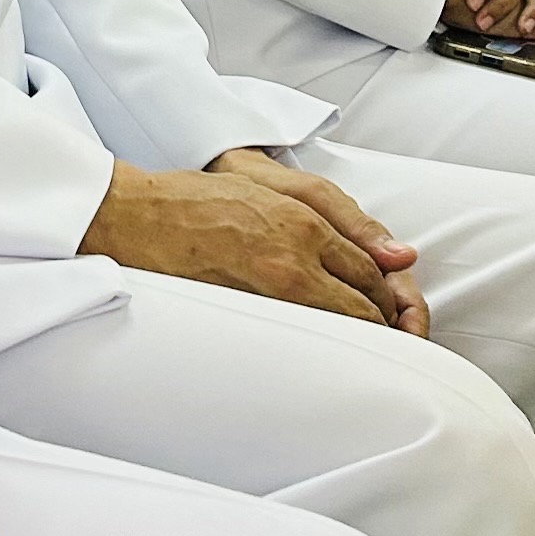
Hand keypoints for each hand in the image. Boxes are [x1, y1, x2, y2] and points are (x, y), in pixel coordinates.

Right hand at [81, 151, 423, 332]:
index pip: (371, 272)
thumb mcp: (274, 184)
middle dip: (384, 326)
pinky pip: (298, 343)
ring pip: (336, 330)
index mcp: (304, 225)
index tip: (386, 306)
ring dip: (355, 340)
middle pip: (363, 308)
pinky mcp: (244, 318)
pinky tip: (315, 351)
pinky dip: (317, 348)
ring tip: (357, 350)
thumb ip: (342, 216)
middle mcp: (293, 263)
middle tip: (386, 338)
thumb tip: (400, 255)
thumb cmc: (197, 198)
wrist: (134, 216)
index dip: (387, 294)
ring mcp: (267, 295)